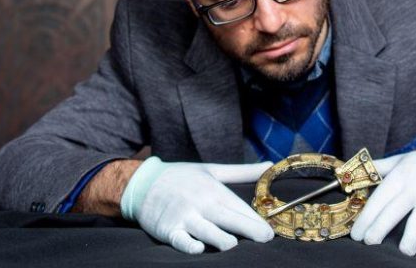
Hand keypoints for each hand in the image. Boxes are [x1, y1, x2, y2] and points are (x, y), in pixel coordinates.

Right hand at [121, 157, 273, 253]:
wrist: (144, 182)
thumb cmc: (182, 177)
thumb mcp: (213, 170)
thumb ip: (243, 171)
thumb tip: (269, 166)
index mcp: (213, 189)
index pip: (238, 206)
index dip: (255, 219)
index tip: (270, 230)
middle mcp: (200, 202)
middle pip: (226, 217)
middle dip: (246, 228)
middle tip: (265, 238)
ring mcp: (184, 216)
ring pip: (205, 229)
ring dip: (219, 237)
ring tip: (233, 245)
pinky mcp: (168, 229)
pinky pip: (179, 239)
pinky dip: (187, 244)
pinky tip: (198, 249)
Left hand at [351, 140, 415, 255]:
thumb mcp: (402, 159)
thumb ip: (380, 167)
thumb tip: (357, 172)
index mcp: (401, 177)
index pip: (379, 199)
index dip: (366, 217)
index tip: (355, 232)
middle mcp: (415, 191)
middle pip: (393, 213)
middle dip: (378, 230)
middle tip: (367, 242)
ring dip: (408, 240)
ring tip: (399, 250)